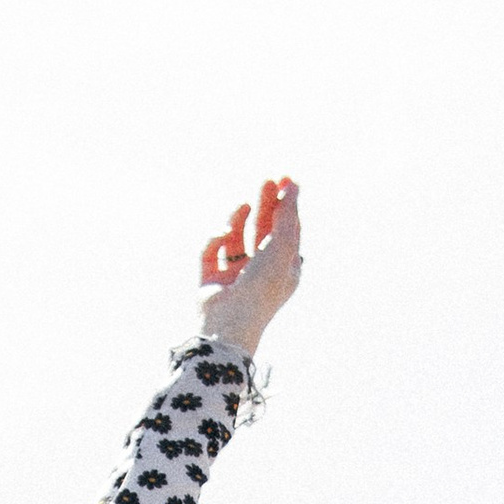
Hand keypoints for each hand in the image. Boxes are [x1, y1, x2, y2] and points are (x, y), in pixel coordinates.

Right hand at [196, 176, 301, 353]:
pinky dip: (216, 237)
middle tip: (266, 181)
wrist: (229, 323)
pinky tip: (222, 232)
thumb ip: (287, 216)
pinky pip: (211, 249)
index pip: (287, 232)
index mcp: (283, 269)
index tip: (286, 180)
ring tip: (243, 204)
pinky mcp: (209, 278)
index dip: (287, 206)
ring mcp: (233, 275)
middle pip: (262, 230)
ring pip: (236, 237)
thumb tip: (294, 186)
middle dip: (265, 205)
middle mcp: (259, 271)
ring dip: (239, 218)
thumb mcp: (282, 247)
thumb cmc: (262, 288)